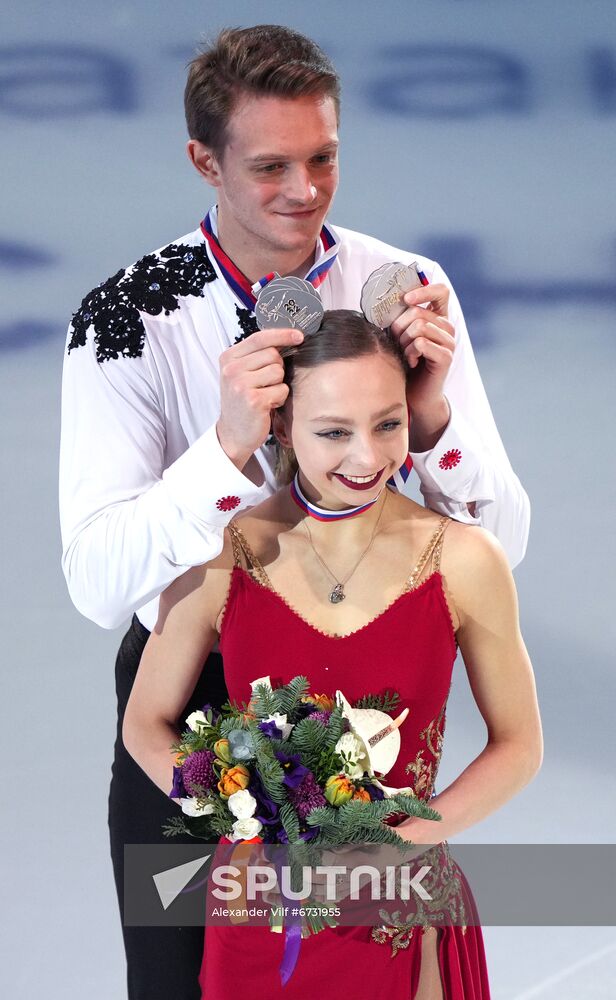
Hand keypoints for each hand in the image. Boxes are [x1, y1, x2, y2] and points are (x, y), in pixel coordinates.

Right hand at [216, 327, 303, 469]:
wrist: (233, 433)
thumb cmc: (242, 402)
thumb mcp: (241, 374)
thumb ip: (257, 356)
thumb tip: (288, 337)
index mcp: (228, 358)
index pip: (259, 337)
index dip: (282, 334)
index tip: (298, 335)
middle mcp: (232, 369)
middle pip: (273, 354)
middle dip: (277, 368)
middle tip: (266, 384)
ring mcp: (241, 385)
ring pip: (278, 372)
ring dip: (278, 384)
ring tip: (265, 395)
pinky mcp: (254, 400)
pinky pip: (282, 390)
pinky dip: (279, 398)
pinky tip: (267, 405)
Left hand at [389, 284, 454, 415]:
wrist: (413, 394)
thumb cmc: (404, 363)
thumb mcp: (400, 336)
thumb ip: (400, 319)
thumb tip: (388, 302)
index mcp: (438, 318)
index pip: (440, 291)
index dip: (423, 290)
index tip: (405, 299)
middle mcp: (447, 327)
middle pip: (418, 311)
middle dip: (399, 327)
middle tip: (398, 343)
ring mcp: (449, 342)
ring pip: (419, 326)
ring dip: (404, 341)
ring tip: (405, 354)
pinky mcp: (446, 357)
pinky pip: (422, 343)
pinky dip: (410, 352)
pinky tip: (411, 362)